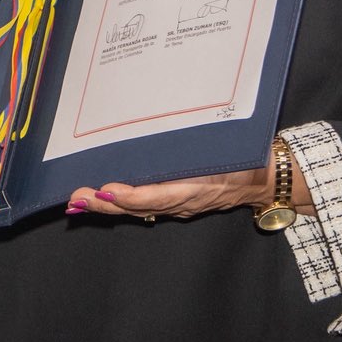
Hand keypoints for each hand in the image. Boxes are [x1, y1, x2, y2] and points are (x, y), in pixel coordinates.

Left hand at [67, 160, 310, 221]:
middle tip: (78, 199)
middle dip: (106, 204)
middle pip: (138, 206)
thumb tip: (163, 132)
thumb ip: (196, 149)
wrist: (263, 179)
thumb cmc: (243, 158)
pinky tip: (99, 199)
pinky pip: (144, 206)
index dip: (131, 196)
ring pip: (137, 209)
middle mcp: (183, 201)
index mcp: (196, 187)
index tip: (107, 190)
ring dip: (107, 205)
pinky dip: (121, 203)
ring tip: (78, 200)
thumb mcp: (223, 150)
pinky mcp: (176, 202)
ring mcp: (178, 205)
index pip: (158, 195)